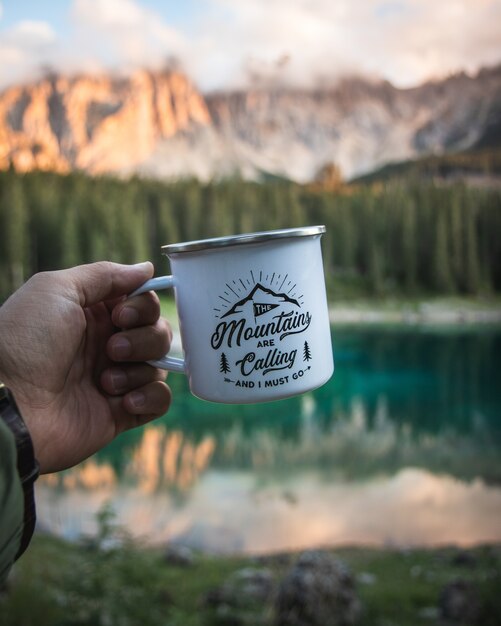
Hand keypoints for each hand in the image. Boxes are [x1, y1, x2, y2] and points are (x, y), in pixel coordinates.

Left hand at [0, 262, 171, 473]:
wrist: (9, 404)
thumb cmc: (25, 341)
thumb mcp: (57, 289)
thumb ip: (105, 275)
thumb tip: (146, 268)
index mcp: (94, 315)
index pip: (144, 303)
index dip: (143, 307)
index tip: (120, 317)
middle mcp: (108, 345)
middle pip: (158, 332)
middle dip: (144, 339)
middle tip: (111, 350)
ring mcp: (116, 379)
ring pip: (160, 365)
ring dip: (138, 370)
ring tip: (104, 382)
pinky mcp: (121, 412)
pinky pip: (159, 400)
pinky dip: (150, 398)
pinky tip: (123, 402)